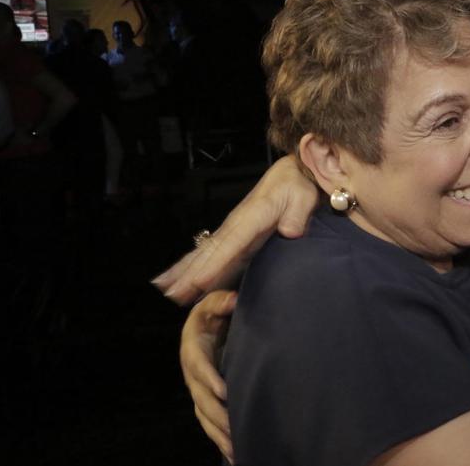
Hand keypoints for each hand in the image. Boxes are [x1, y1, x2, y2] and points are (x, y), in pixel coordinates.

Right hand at [153, 155, 318, 304]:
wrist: (290, 175)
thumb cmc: (296, 187)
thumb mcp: (303, 198)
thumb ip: (297, 215)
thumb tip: (290, 231)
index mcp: (252, 218)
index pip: (230, 244)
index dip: (215, 264)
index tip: (198, 281)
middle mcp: (236, 226)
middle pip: (209, 253)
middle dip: (190, 274)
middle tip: (172, 295)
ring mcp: (232, 231)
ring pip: (204, 254)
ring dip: (185, 271)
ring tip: (166, 290)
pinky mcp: (236, 237)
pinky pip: (211, 254)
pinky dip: (193, 265)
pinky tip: (180, 278)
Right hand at [181, 290, 236, 463]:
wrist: (200, 328)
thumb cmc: (210, 316)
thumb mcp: (213, 304)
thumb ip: (222, 301)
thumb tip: (233, 300)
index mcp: (193, 352)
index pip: (201, 368)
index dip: (211, 379)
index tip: (224, 392)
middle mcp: (192, 376)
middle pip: (203, 400)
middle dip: (218, 415)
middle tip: (234, 428)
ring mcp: (197, 391)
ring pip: (206, 417)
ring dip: (220, 434)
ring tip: (237, 450)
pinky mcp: (204, 401)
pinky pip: (210, 424)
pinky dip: (220, 439)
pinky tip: (235, 454)